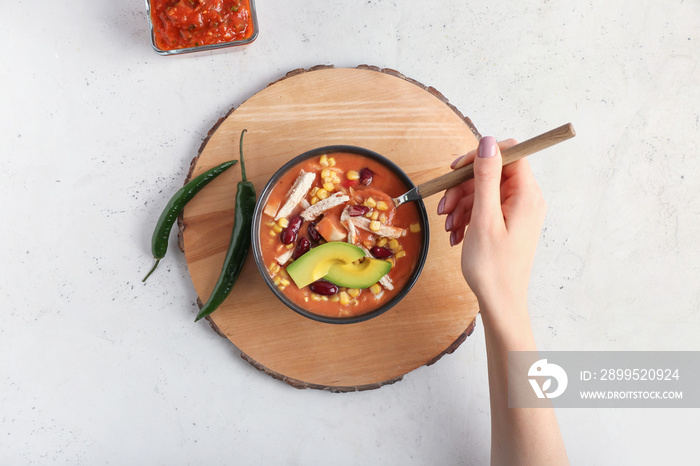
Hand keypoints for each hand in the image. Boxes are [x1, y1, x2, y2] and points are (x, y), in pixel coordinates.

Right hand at [437, 136, 546, 312]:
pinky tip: (456, 233)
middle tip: (444, 207)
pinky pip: (486, 207)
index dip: (480, 157)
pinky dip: (468, 216)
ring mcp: (519, 211)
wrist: (500, 301)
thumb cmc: (493, 267)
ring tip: (449, 226)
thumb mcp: (484, 218)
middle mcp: (527, 199)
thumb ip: (486, 177)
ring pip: (484, 191)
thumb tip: (488, 141)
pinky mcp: (510, 222)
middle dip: (463, 187)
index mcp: (527, 195)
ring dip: (461, 204)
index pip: (508, 154)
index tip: (456, 170)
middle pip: (492, 173)